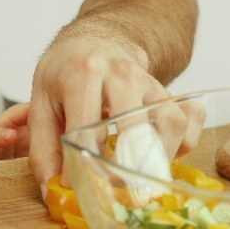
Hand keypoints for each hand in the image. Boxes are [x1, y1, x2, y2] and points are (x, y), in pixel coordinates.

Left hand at [28, 35, 172, 196]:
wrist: (95, 39)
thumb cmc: (65, 72)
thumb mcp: (41, 100)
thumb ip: (43, 145)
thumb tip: (51, 187)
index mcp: (83, 73)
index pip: (88, 127)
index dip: (83, 163)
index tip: (77, 187)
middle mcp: (121, 73)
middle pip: (134, 127)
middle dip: (126, 167)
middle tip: (114, 188)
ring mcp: (149, 82)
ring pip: (170, 125)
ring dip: (158, 159)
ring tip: (137, 177)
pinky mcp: (168, 93)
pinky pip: (188, 123)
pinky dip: (181, 145)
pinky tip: (158, 156)